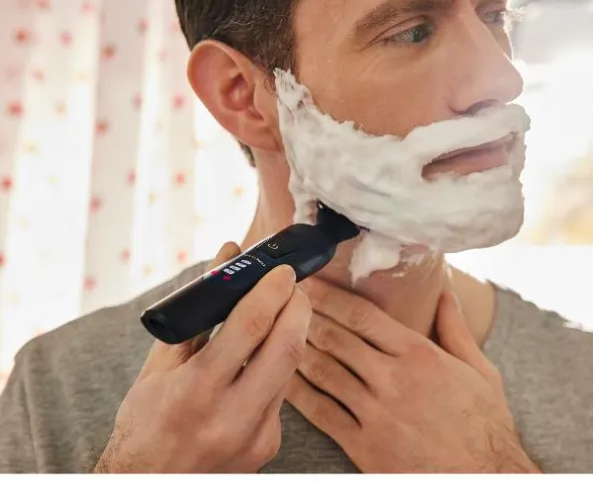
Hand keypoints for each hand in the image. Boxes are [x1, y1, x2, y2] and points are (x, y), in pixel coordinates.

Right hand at [93, 242, 310, 472]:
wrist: (148, 490)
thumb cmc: (145, 427)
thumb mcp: (157, 371)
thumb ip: (194, 319)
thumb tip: (224, 264)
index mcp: (196, 392)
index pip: (250, 327)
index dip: (272, 290)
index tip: (280, 272)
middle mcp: (232, 416)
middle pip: (287, 346)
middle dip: (297, 306)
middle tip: (292, 286)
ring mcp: (256, 435)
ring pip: (289, 368)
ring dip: (290, 333)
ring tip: (280, 312)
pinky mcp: (269, 445)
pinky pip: (281, 393)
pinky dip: (276, 367)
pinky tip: (263, 359)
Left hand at [287, 278, 538, 472]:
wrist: (485, 479)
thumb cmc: (485, 426)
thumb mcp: (480, 370)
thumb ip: (456, 328)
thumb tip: (445, 292)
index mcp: (419, 354)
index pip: (363, 315)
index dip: (331, 296)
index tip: (312, 283)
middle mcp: (392, 379)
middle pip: (336, 338)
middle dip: (305, 316)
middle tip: (284, 301)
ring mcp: (375, 413)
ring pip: (323, 372)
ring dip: (296, 348)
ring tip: (277, 333)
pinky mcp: (364, 446)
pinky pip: (321, 413)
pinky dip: (298, 394)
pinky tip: (284, 380)